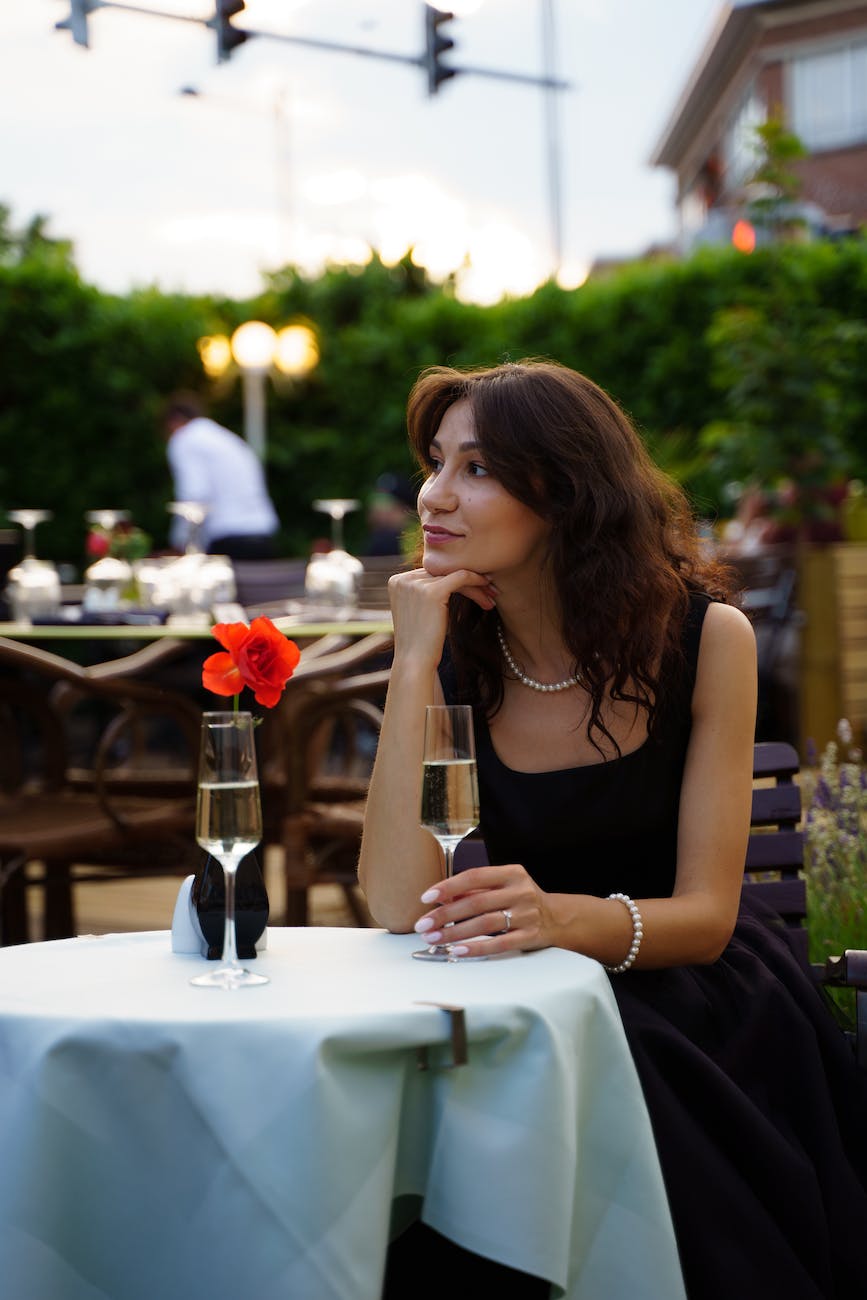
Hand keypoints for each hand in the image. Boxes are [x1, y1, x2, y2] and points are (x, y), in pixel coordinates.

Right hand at [387, 567, 495, 665]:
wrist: (415, 662)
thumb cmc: (421, 642)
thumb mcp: (419, 611)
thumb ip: (426, 592)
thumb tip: (449, 579)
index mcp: (397, 581)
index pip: (432, 573)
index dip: (454, 579)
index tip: (474, 587)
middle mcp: (403, 579)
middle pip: (443, 572)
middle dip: (467, 581)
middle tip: (489, 590)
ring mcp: (416, 584)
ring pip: (454, 575)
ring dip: (476, 585)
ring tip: (491, 597)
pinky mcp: (432, 591)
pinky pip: (461, 577)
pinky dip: (477, 581)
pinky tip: (488, 592)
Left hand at [413, 862, 551, 957]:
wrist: (557, 918)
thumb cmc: (521, 900)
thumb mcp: (503, 886)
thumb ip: (475, 890)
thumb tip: (441, 897)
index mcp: (512, 873)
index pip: (474, 877)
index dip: (448, 886)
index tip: (427, 897)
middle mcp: (520, 891)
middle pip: (476, 903)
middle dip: (444, 915)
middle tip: (423, 925)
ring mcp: (526, 915)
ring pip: (484, 924)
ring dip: (455, 933)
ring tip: (434, 939)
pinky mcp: (529, 936)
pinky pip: (499, 944)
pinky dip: (476, 948)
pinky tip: (458, 951)